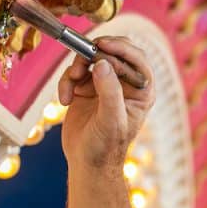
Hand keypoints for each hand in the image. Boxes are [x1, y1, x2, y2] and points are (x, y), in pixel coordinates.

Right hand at [58, 36, 154, 169]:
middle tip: (83, 57)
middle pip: (114, 52)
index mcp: (141, 90)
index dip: (121, 47)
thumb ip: (110, 92)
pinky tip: (65, 100)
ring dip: (78, 65)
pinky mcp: (86, 88)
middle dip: (96, 52)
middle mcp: (125, 83)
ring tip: (72, 81)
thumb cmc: (106, 147)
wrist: (86, 163)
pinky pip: (74, 72)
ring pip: (91, 58)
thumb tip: (103, 63)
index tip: (103, 44)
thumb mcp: (111, 120)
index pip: (137, 59)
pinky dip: (66, 82)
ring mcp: (105, 84)